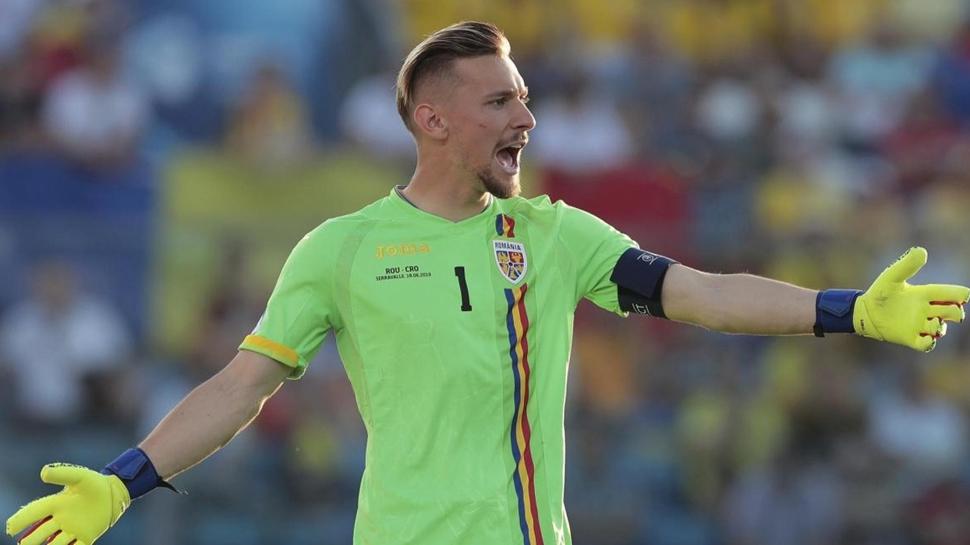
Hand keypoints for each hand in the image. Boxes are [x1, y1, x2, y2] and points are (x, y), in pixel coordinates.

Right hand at [6, 464, 129, 544]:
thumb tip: (43, 472)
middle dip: (30, 540)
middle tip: (24, 544)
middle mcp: (61, 519)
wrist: (114, 493)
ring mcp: (72, 530)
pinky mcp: (85, 537)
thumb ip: (63, 473)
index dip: (21, 520)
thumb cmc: (94, 484)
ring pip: (54, 544)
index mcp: (57, 503)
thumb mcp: (79, 476)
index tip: (11, 528)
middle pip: (40, 533)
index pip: (35, 512)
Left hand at [854, 247, 969, 351]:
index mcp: (926, 294)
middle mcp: (926, 310)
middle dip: (955, 314)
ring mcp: (919, 325)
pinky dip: (930, 343)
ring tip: (931, 323)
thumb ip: (907, 265)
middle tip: (942, 312)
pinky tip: (925, 338)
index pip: (954, 295)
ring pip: (941, 329)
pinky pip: (927, 345)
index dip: (961, 295)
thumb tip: (922, 251)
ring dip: (940, 327)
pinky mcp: (911, 338)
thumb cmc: (880, 292)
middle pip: (954, 313)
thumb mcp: (893, 276)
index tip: (959, 297)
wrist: (864, 311)